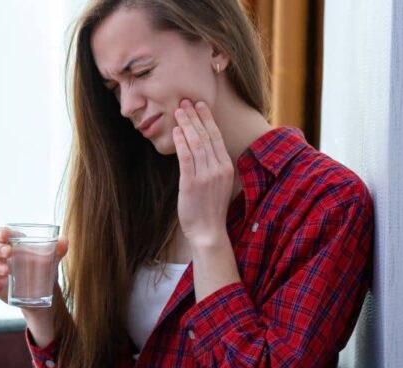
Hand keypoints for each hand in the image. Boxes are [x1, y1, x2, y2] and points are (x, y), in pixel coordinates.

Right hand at [0, 226, 68, 303]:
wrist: (44, 295)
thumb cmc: (44, 270)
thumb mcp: (52, 259)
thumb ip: (58, 249)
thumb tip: (64, 240)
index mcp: (13, 243)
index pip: (1, 233)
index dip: (1, 232)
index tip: (5, 234)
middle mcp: (0, 254)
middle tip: (8, 252)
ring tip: (6, 270)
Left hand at [172, 99, 234, 247]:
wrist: (208, 231)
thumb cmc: (210, 208)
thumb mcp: (217, 184)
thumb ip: (212, 165)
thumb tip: (201, 147)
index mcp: (226, 167)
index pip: (216, 136)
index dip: (207, 118)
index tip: (200, 104)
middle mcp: (218, 168)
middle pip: (206, 136)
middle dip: (195, 116)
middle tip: (185, 101)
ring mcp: (205, 176)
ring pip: (196, 143)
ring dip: (187, 125)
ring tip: (178, 111)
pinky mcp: (192, 184)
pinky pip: (186, 158)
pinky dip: (181, 143)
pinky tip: (176, 131)